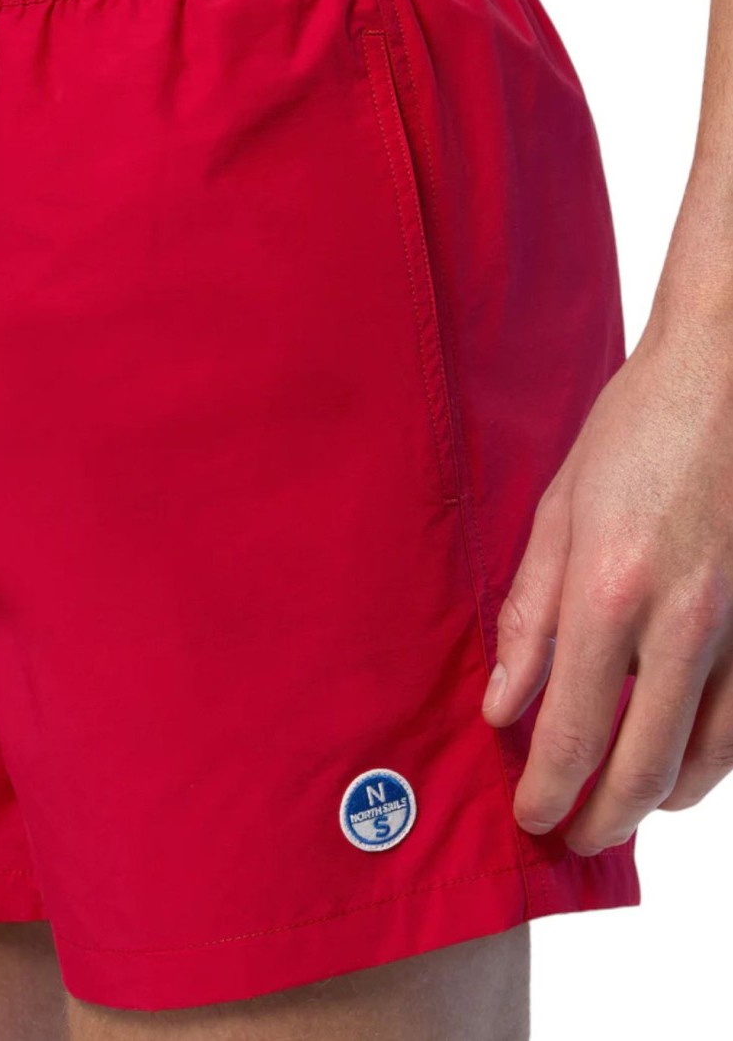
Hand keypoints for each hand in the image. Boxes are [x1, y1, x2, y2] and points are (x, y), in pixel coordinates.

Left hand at [481, 308, 732, 854]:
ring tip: (620, 807)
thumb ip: (529, 619)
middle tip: (573, 838)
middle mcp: (683, 624)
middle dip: (603, 822)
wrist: (726, 379)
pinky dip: (710, 759)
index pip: (571, 732)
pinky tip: (679, 757)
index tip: (529, 817)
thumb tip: (505, 705)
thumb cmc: (634, 434)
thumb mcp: (557, 513)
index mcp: (611, 591)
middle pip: (645, 770)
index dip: (547, 793)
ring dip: (660, 802)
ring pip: (709, 762)